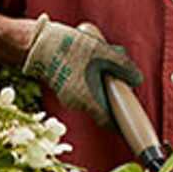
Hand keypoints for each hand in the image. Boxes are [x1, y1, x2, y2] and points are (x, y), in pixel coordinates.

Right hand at [22, 15, 142, 128]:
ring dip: (103, 80)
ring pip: (94, 92)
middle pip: (104, 104)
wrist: (35, 42)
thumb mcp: (101, 52)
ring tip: (105, 56)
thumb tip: (137, 79)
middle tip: (123, 78)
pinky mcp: (63, 84)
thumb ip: (122, 66)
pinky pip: (84, 85)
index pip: (109, 120)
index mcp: (87, 99)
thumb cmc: (67, 48)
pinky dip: (92, 75)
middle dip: (115, 92)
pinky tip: (91, 55)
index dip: (123, 126)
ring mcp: (68, 94)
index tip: (133, 128)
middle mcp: (76, 102)